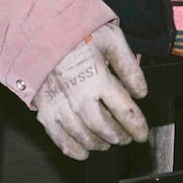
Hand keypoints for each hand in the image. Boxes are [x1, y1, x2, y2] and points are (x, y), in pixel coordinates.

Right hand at [32, 23, 148, 158]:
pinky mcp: (44, 109)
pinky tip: (84, 152)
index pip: (124, 111)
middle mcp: (78, 96)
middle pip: (104, 127)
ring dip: (99, 143)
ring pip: (83, 136)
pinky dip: (72, 149)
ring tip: (107, 142)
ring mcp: (59, 105)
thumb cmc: (77, 33)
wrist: (40, 30)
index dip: (137, 126)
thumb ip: (129, 67)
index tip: (142, 134)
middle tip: (126, 137)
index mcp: (98, 78)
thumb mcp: (112, 40)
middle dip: (119, 136)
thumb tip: (141, 92)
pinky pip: (58, 138)